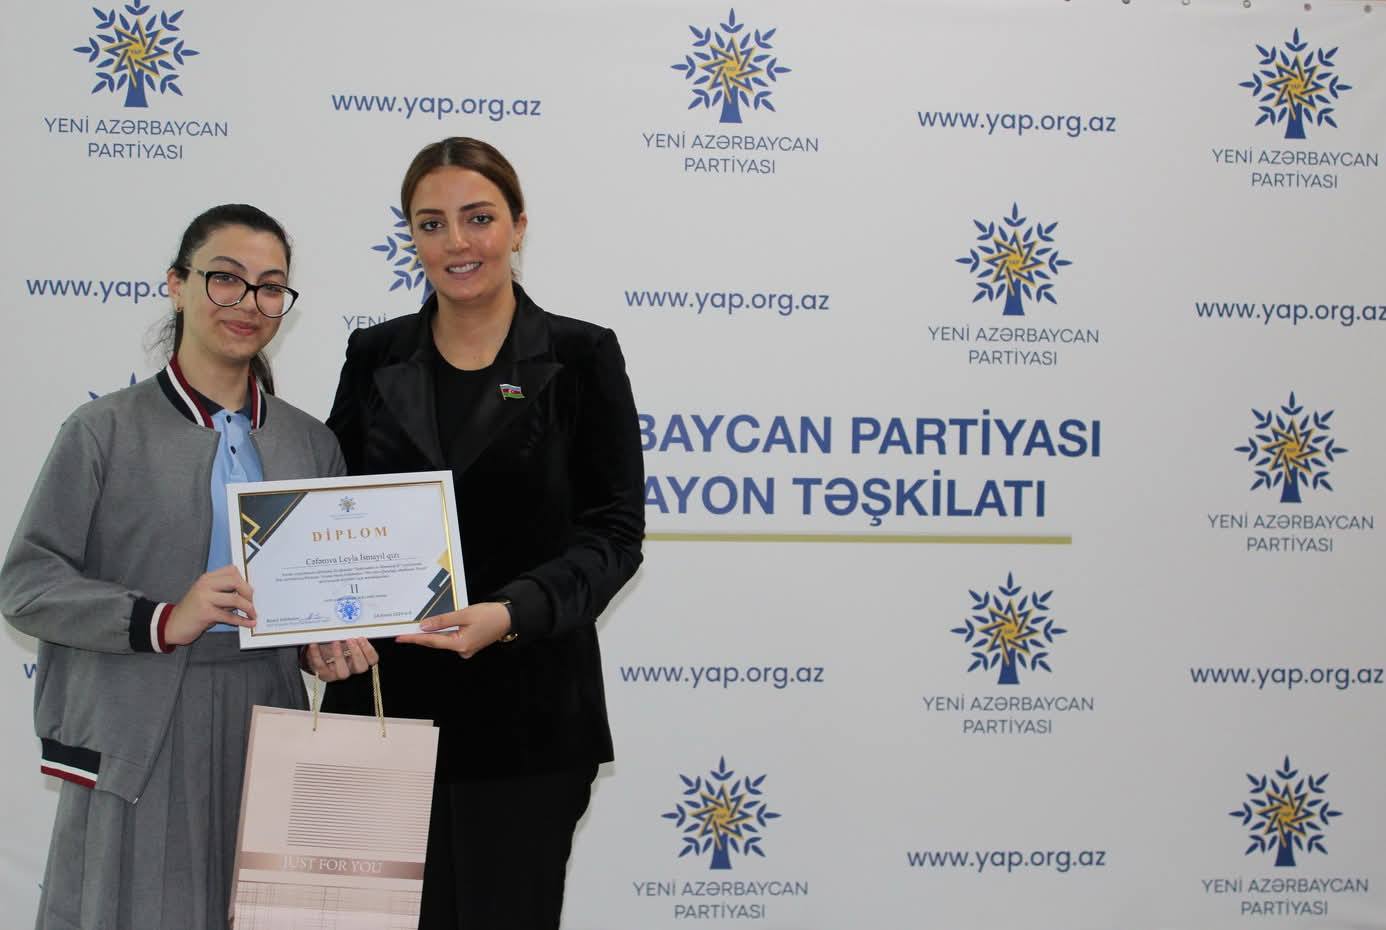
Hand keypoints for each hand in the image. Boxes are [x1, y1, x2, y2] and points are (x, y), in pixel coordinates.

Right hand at [165, 565, 255, 645]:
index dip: (244, 580)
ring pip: (235, 599)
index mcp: (207, 578)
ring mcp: (204, 598)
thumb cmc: (194, 611)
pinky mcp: (205, 613)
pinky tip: (250, 623)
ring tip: (253, 614)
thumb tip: (248, 594)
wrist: (173, 625)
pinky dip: (243, 621)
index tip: (249, 591)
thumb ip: (224, 592)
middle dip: (248, 592)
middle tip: (252, 602)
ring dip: (248, 608)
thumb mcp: (207, 596)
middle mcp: (205, 585)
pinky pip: (230, 617)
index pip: (232, 570)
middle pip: (235, 581)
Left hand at [304, 637, 378, 680]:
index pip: (372, 660)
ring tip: (335, 641)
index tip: (361, 637)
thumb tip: (352, 620)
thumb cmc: (336, 644)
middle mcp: (352, 668)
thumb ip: (351, 633)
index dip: (369, 650)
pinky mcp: (324, 674)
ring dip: (340, 656)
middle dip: (357, 653)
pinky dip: (316, 654)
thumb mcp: (345, 638)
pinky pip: (321, 667)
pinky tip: (314, 644)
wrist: (319, 655)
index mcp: (361, 659)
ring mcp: (338, 673)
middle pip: (361, 667)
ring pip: (343, 672)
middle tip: (350, 639)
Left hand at [396, 602, 511, 658]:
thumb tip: (424, 626)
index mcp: (460, 644)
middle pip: (436, 642)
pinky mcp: (469, 645)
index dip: (414, 638)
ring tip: (415, 628)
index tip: (399, 638)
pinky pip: (451, 639)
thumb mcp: (464, 614)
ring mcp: (466, 649)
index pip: (431, 641)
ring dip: (431, 634)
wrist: (509, 618)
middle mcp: (462, 651)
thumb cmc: (489, 615)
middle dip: (420, 636)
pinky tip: (435, 626)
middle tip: (402, 632)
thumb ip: (443, 620)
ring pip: (443, 640)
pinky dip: (443, 632)